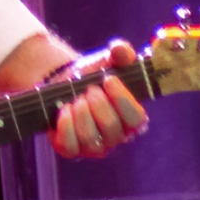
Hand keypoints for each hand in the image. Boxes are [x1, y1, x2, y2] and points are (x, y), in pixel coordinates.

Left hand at [48, 40, 148, 159]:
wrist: (62, 83)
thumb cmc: (92, 76)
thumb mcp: (106, 61)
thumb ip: (120, 52)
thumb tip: (122, 50)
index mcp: (131, 119)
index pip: (136, 119)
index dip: (122, 99)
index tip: (108, 80)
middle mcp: (116, 137)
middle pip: (111, 127)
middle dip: (97, 103)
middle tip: (89, 89)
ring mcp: (94, 147)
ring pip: (89, 137)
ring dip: (80, 112)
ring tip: (76, 99)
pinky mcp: (72, 150)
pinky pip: (69, 145)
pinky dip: (65, 124)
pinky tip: (64, 109)